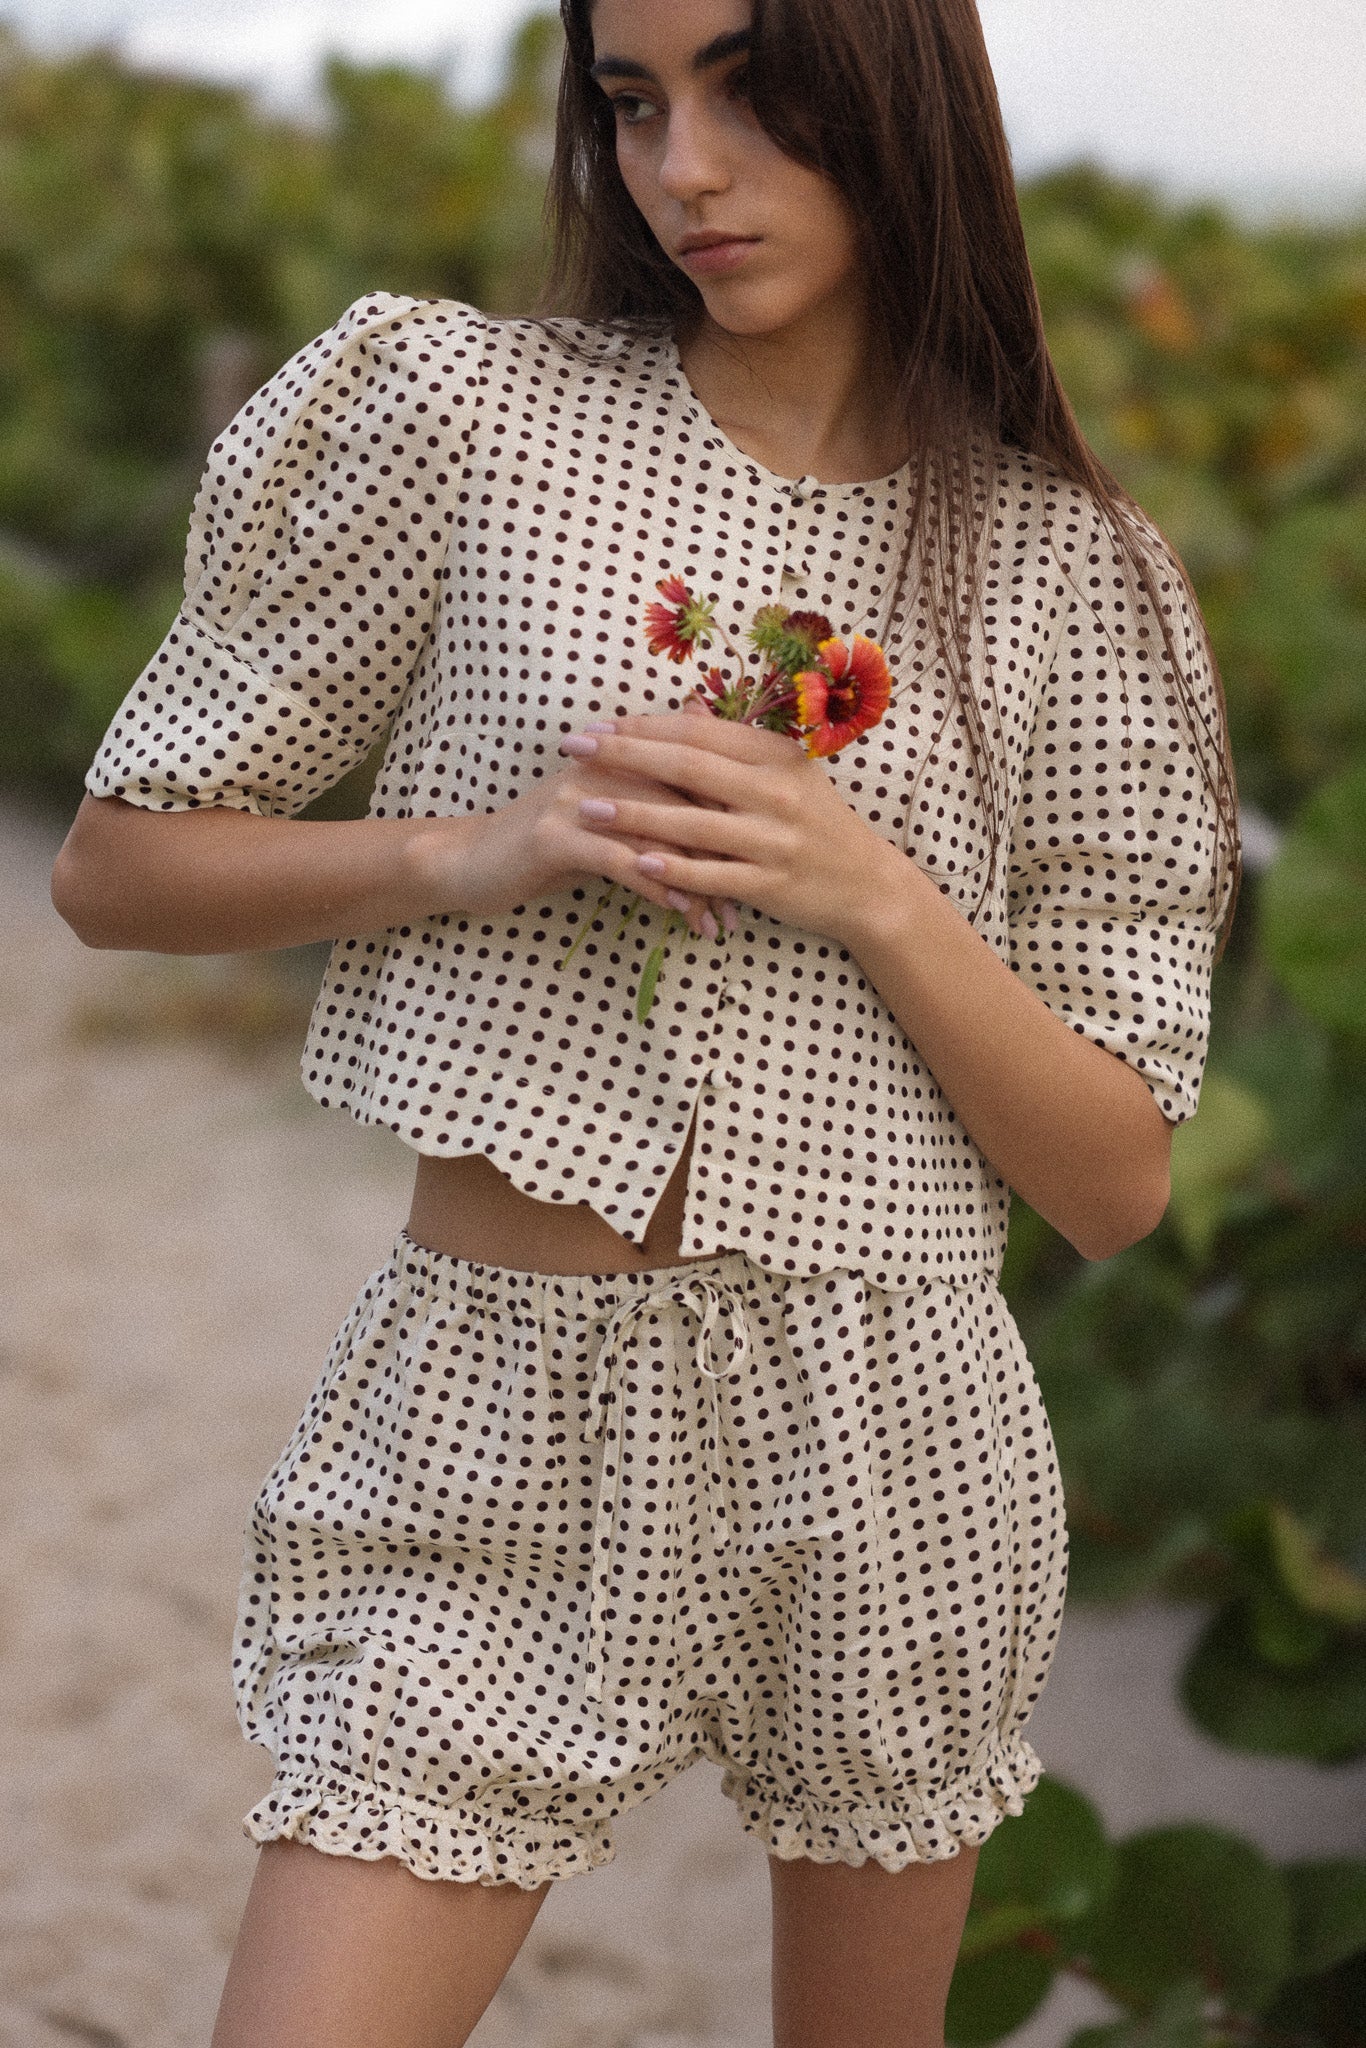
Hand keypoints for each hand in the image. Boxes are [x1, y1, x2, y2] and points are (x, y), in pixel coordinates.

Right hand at [415, 710, 735, 933]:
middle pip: (685, 807)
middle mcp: (605, 767)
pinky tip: (681, 912)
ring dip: (696, 884)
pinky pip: (621, 860)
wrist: (472, 862)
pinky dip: (656, 886)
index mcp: (624, 757)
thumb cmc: (551, 848)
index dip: (734, 823)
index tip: (764, 868)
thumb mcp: (609, 824)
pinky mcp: (557, 834)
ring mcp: (579, 798)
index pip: (696, 779)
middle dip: (725, 859)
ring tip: (723, 921)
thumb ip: (659, 814)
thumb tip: (717, 822)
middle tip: (753, 904)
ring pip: (658, 837)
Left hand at [560, 703, 892, 944]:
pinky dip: (673, 869)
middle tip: (574, 748)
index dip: (644, 726)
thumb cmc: (816, 823)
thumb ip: (734, 743)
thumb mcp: (785, 773)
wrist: (867, 885)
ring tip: (586, 807)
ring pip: (693, 822)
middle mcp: (776, 792)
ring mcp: (774, 840)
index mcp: (776, 756)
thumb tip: (688, 703)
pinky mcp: (771, 884)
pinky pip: (712, 875)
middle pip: (688, 765)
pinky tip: (633, 862)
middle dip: (625, 754)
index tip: (598, 725)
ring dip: (635, 813)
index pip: (699, 732)